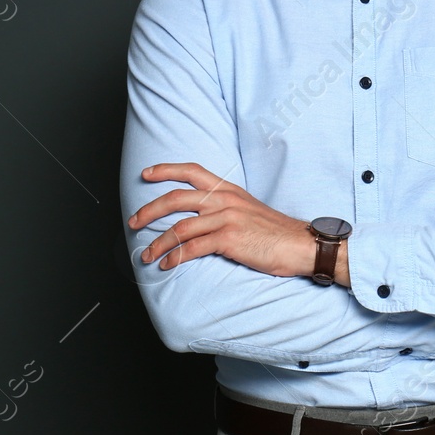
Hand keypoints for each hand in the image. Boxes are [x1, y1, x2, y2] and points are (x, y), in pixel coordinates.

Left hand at [129, 163, 312, 276]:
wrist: (301, 244)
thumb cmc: (276, 232)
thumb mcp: (248, 210)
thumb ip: (224, 208)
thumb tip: (200, 218)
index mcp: (228, 190)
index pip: (191, 171)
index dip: (165, 170)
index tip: (145, 174)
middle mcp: (224, 200)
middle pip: (175, 198)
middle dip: (149, 211)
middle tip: (133, 223)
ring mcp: (226, 218)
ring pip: (179, 228)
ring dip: (158, 243)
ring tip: (146, 255)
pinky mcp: (229, 239)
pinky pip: (192, 247)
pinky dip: (175, 257)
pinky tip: (167, 264)